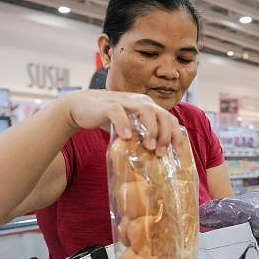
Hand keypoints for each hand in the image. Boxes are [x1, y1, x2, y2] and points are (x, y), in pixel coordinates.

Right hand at [63, 90, 183, 156]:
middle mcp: (141, 101)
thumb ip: (141, 136)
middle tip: (160, 153)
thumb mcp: (130, 127)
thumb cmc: (109, 119)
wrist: (81, 108)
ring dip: (151, 130)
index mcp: (148, 106)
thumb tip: (156, 157)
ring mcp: (125, 102)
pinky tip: (126, 138)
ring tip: (148, 147)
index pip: (170, 119)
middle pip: (163, 115)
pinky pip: (119, 112)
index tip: (176, 152)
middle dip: (166, 135)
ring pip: (147, 111)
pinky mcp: (108, 105)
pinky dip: (124, 125)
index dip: (176, 135)